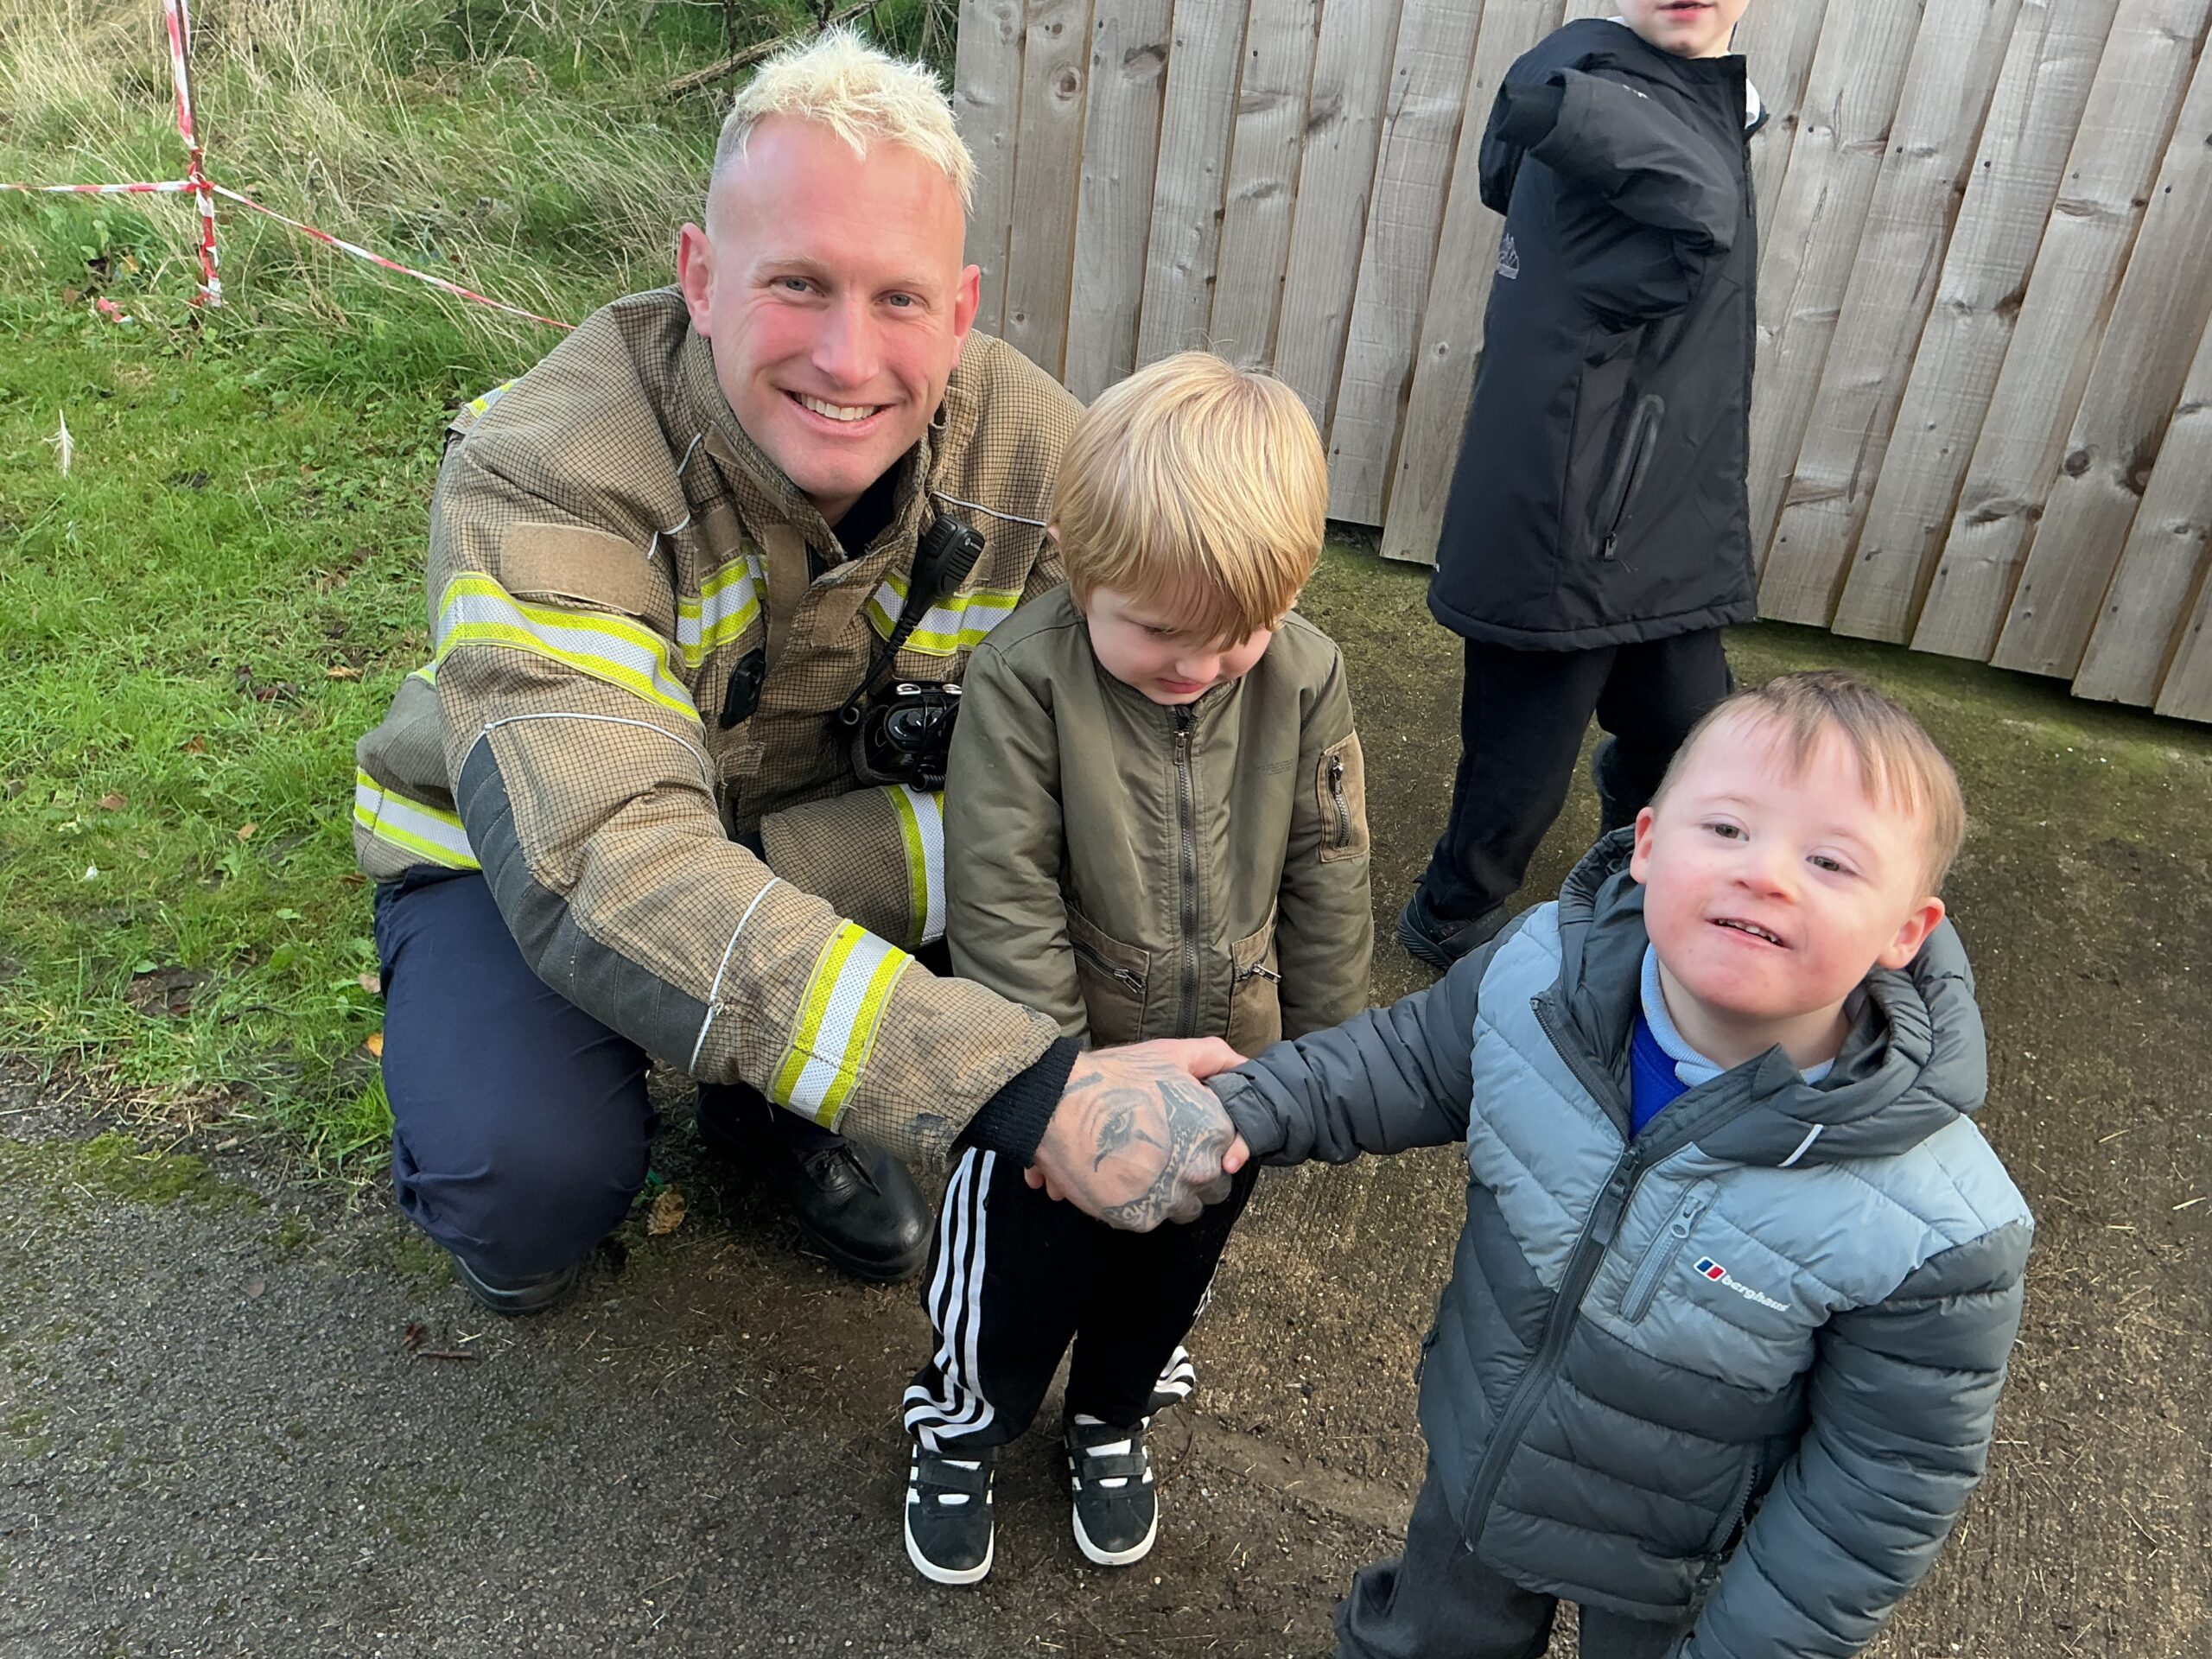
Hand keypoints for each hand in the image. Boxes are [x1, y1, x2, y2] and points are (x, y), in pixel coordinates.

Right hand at [1028, 1038, 1247, 1228]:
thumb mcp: (1172, 1054)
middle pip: (1211, 1187)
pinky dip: (1139, 1204)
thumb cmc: (1116, 1076)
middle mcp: (1198, 1170)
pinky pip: (1152, 1219)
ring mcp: (1169, 1198)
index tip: (1184, 1136)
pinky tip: (1121, 1179)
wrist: (1058, 1105)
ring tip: (1141, 1168)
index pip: (1229, 1154)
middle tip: (1162, 1153)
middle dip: (1193, 1174)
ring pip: (1183, 1209)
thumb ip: (1217, 1057)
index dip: (1207, 1145)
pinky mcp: (1139, 1218)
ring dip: (1169, 1195)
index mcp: (1213, 1132)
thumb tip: (1246, 1066)